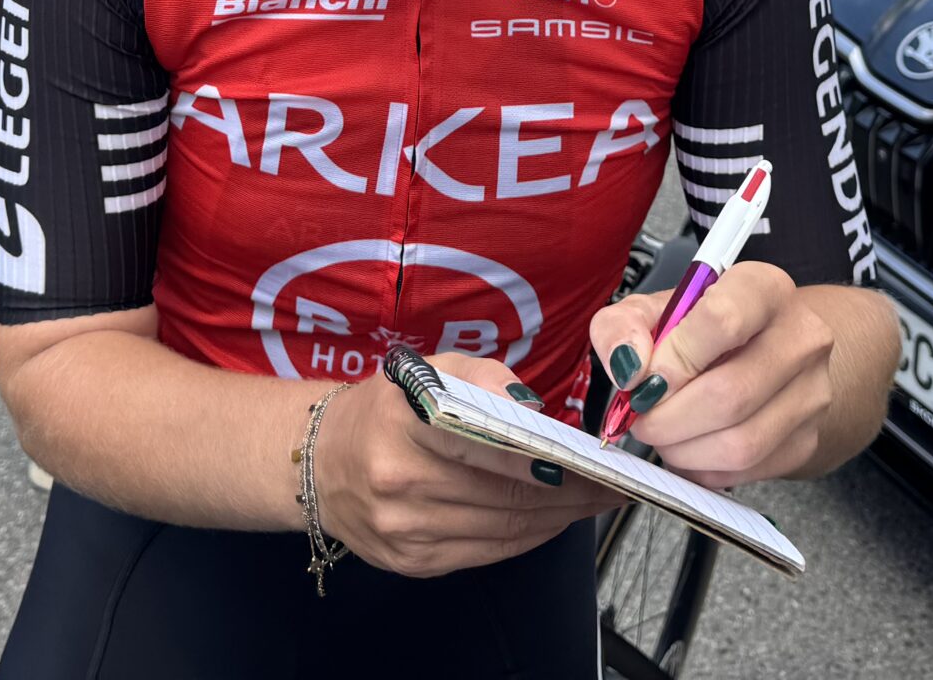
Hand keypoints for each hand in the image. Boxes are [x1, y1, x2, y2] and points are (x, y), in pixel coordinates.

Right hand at [313, 355, 623, 577]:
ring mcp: (406, 531)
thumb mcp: (427, 369)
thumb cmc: (383, 411)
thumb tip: (535, 407)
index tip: (593, 461)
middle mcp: (401, 484)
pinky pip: (487, 553)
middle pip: (505, 497)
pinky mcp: (413, 562)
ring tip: (592, 501)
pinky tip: (551, 520)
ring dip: (557, 519)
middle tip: (612, 484)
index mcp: (404, 427)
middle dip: (569, 493)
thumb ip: (485, 377)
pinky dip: (526, 537)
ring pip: (503, 531)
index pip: (490, 448)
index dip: (548, 460)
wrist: (320, 462)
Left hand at [587, 262, 840, 488]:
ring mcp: (812, 393)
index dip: (674, 359)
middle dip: (668, 418)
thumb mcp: (654, 310)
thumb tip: (629, 366)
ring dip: (683, 449)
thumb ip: (623, 327)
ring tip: (663, 433)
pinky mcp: (806, 440)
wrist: (767, 353)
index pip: (722, 320)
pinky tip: (689, 448)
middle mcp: (800, 338)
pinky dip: (703, 468)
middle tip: (642, 417)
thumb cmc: (704, 330)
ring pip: (739, 443)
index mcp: (763, 289)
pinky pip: (745, 472)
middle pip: (729, 394)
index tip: (646, 378)